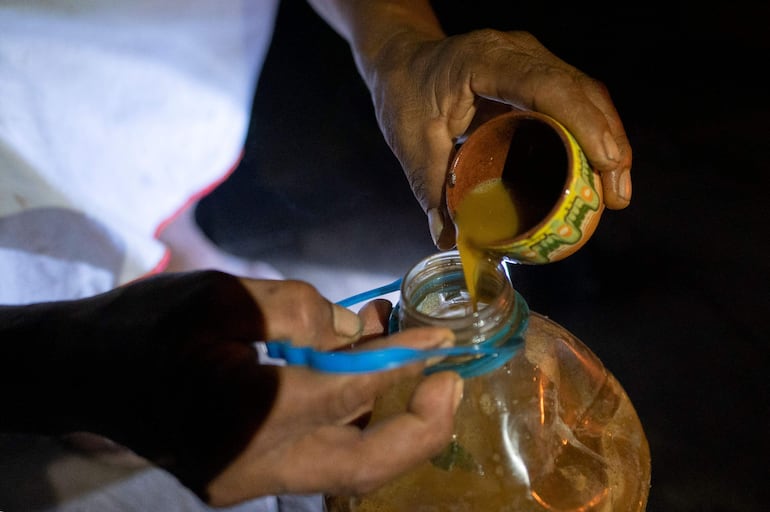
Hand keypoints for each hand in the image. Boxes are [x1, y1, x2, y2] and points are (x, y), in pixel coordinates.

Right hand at [0, 271, 461, 505]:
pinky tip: (358, 375)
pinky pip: (317, 458)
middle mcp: (254, 467)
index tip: (442, 338)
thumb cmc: (145, 325)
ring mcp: (248, 481)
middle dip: (421, 427)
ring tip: (409, 366)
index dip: (405, 361)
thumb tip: (361, 334)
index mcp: (248, 414)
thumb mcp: (224, 296)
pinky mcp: (244, 478)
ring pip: (345, 469)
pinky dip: (349, 422)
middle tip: (449, 381)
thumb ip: (301, 312)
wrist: (84, 372)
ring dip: (388, 422)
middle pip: (364, 466)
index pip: (352, 392)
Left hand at [365, 29, 632, 248]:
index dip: (582, 122)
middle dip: (608, 142)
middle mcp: (516, 52)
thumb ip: (431, 189)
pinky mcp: (536, 73)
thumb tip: (449, 240)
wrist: (402, 59)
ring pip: (586, 93)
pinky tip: (597, 171)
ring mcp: (531, 59)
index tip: (605, 163)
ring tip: (615, 191)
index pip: (545, 85)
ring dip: (608, 140)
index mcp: (484, 61)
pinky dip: (592, 133)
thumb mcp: (411, 142)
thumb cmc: (404, 93)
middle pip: (580, 90)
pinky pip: (574, 99)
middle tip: (616, 196)